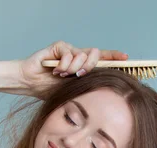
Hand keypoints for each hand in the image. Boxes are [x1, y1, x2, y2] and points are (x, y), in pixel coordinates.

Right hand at [6, 40, 127, 98]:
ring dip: (73, 68)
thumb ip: (86, 85)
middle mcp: (78, 56)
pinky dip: (64, 64)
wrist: (30, 84)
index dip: (113, 57)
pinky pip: (68, 53)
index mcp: (83, 67)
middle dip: (90, 66)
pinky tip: (56, 71)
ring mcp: (69, 50)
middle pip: (95, 54)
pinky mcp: (59, 47)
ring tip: (62, 76)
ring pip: (82, 54)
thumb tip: (103, 87)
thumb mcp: (72, 90)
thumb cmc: (50, 89)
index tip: (125, 58)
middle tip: (79, 75)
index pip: (102, 59)